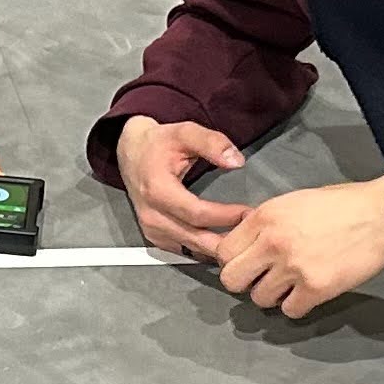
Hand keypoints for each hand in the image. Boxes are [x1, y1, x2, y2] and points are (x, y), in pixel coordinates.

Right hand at [115, 115, 250, 257]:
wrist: (131, 152)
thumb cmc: (158, 143)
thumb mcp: (185, 132)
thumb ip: (212, 143)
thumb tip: (236, 161)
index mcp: (158, 190)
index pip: (197, 213)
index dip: (225, 216)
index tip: (247, 213)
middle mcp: (152, 215)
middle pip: (196, 238)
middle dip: (227, 239)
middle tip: (252, 233)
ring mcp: (151, 229)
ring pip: (191, 249)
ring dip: (218, 247)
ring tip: (242, 239)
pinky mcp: (154, 237)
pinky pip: (184, 251)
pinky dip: (204, 249)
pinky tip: (222, 242)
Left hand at [213, 176, 383, 319]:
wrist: (383, 215)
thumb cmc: (341, 204)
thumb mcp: (293, 202)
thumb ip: (265, 223)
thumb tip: (244, 242)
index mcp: (265, 217)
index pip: (224, 252)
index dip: (235, 260)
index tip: (249, 261)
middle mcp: (272, 243)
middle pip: (231, 280)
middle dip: (246, 281)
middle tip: (264, 277)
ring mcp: (293, 268)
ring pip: (259, 299)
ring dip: (273, 295)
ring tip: (292, 283)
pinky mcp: (316, 289)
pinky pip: (290, 311)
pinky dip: (297, 305)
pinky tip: (309, 292)